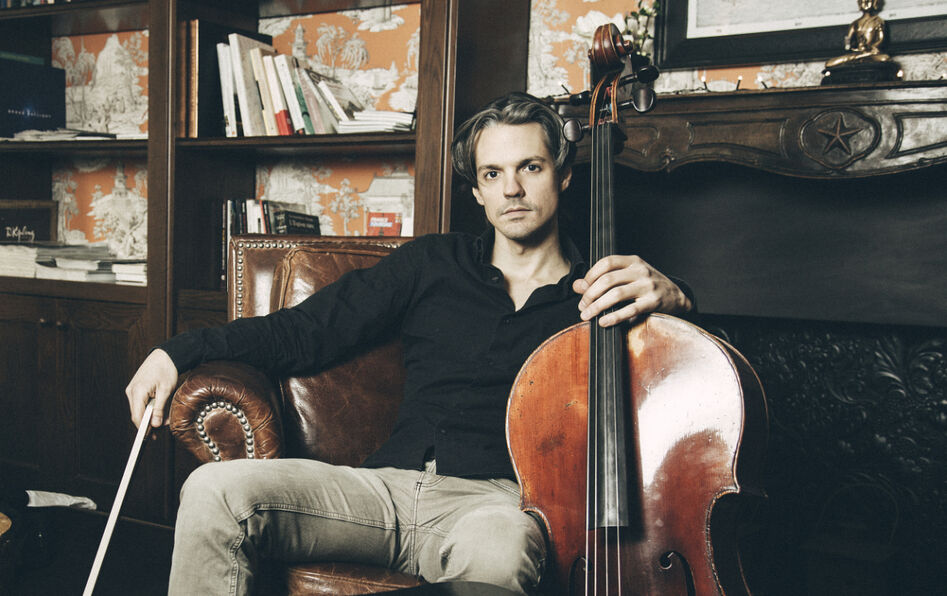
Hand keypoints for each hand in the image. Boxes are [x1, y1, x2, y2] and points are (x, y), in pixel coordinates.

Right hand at [125, 349, 177, 427]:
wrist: (165, 355)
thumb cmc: (166, 370)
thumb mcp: (166, 391)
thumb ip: (159, 409)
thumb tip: (155, 425)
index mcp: (138, 391)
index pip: (137, 416)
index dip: (143, 429)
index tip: (149, 438)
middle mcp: (131, 391)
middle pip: (136, 415)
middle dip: (148, 424)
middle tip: (161, 430)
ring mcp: (132, 390)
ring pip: (138, 410)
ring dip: (149, 417)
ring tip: (164, 420)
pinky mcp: (135, 389)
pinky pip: (140, 403)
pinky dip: (148, 409)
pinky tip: (158, 411)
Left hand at [573, 255, 691, 326]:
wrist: (677, 297)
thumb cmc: (648, 286)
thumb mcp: (627, 277)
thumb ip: (602, 279)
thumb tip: (577, 285)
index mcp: (633, 261)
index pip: (606, 262)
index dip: (590, 275)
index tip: (582, 289)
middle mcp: (641, 271)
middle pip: (607, 280)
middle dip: (590, 294)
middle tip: (581, 306)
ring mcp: (647, 286)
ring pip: (616, 294)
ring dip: (597, 306)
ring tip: (587, 315)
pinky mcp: (653, 302)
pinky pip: (629, 310)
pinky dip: (614, 317)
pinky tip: (603, 322)